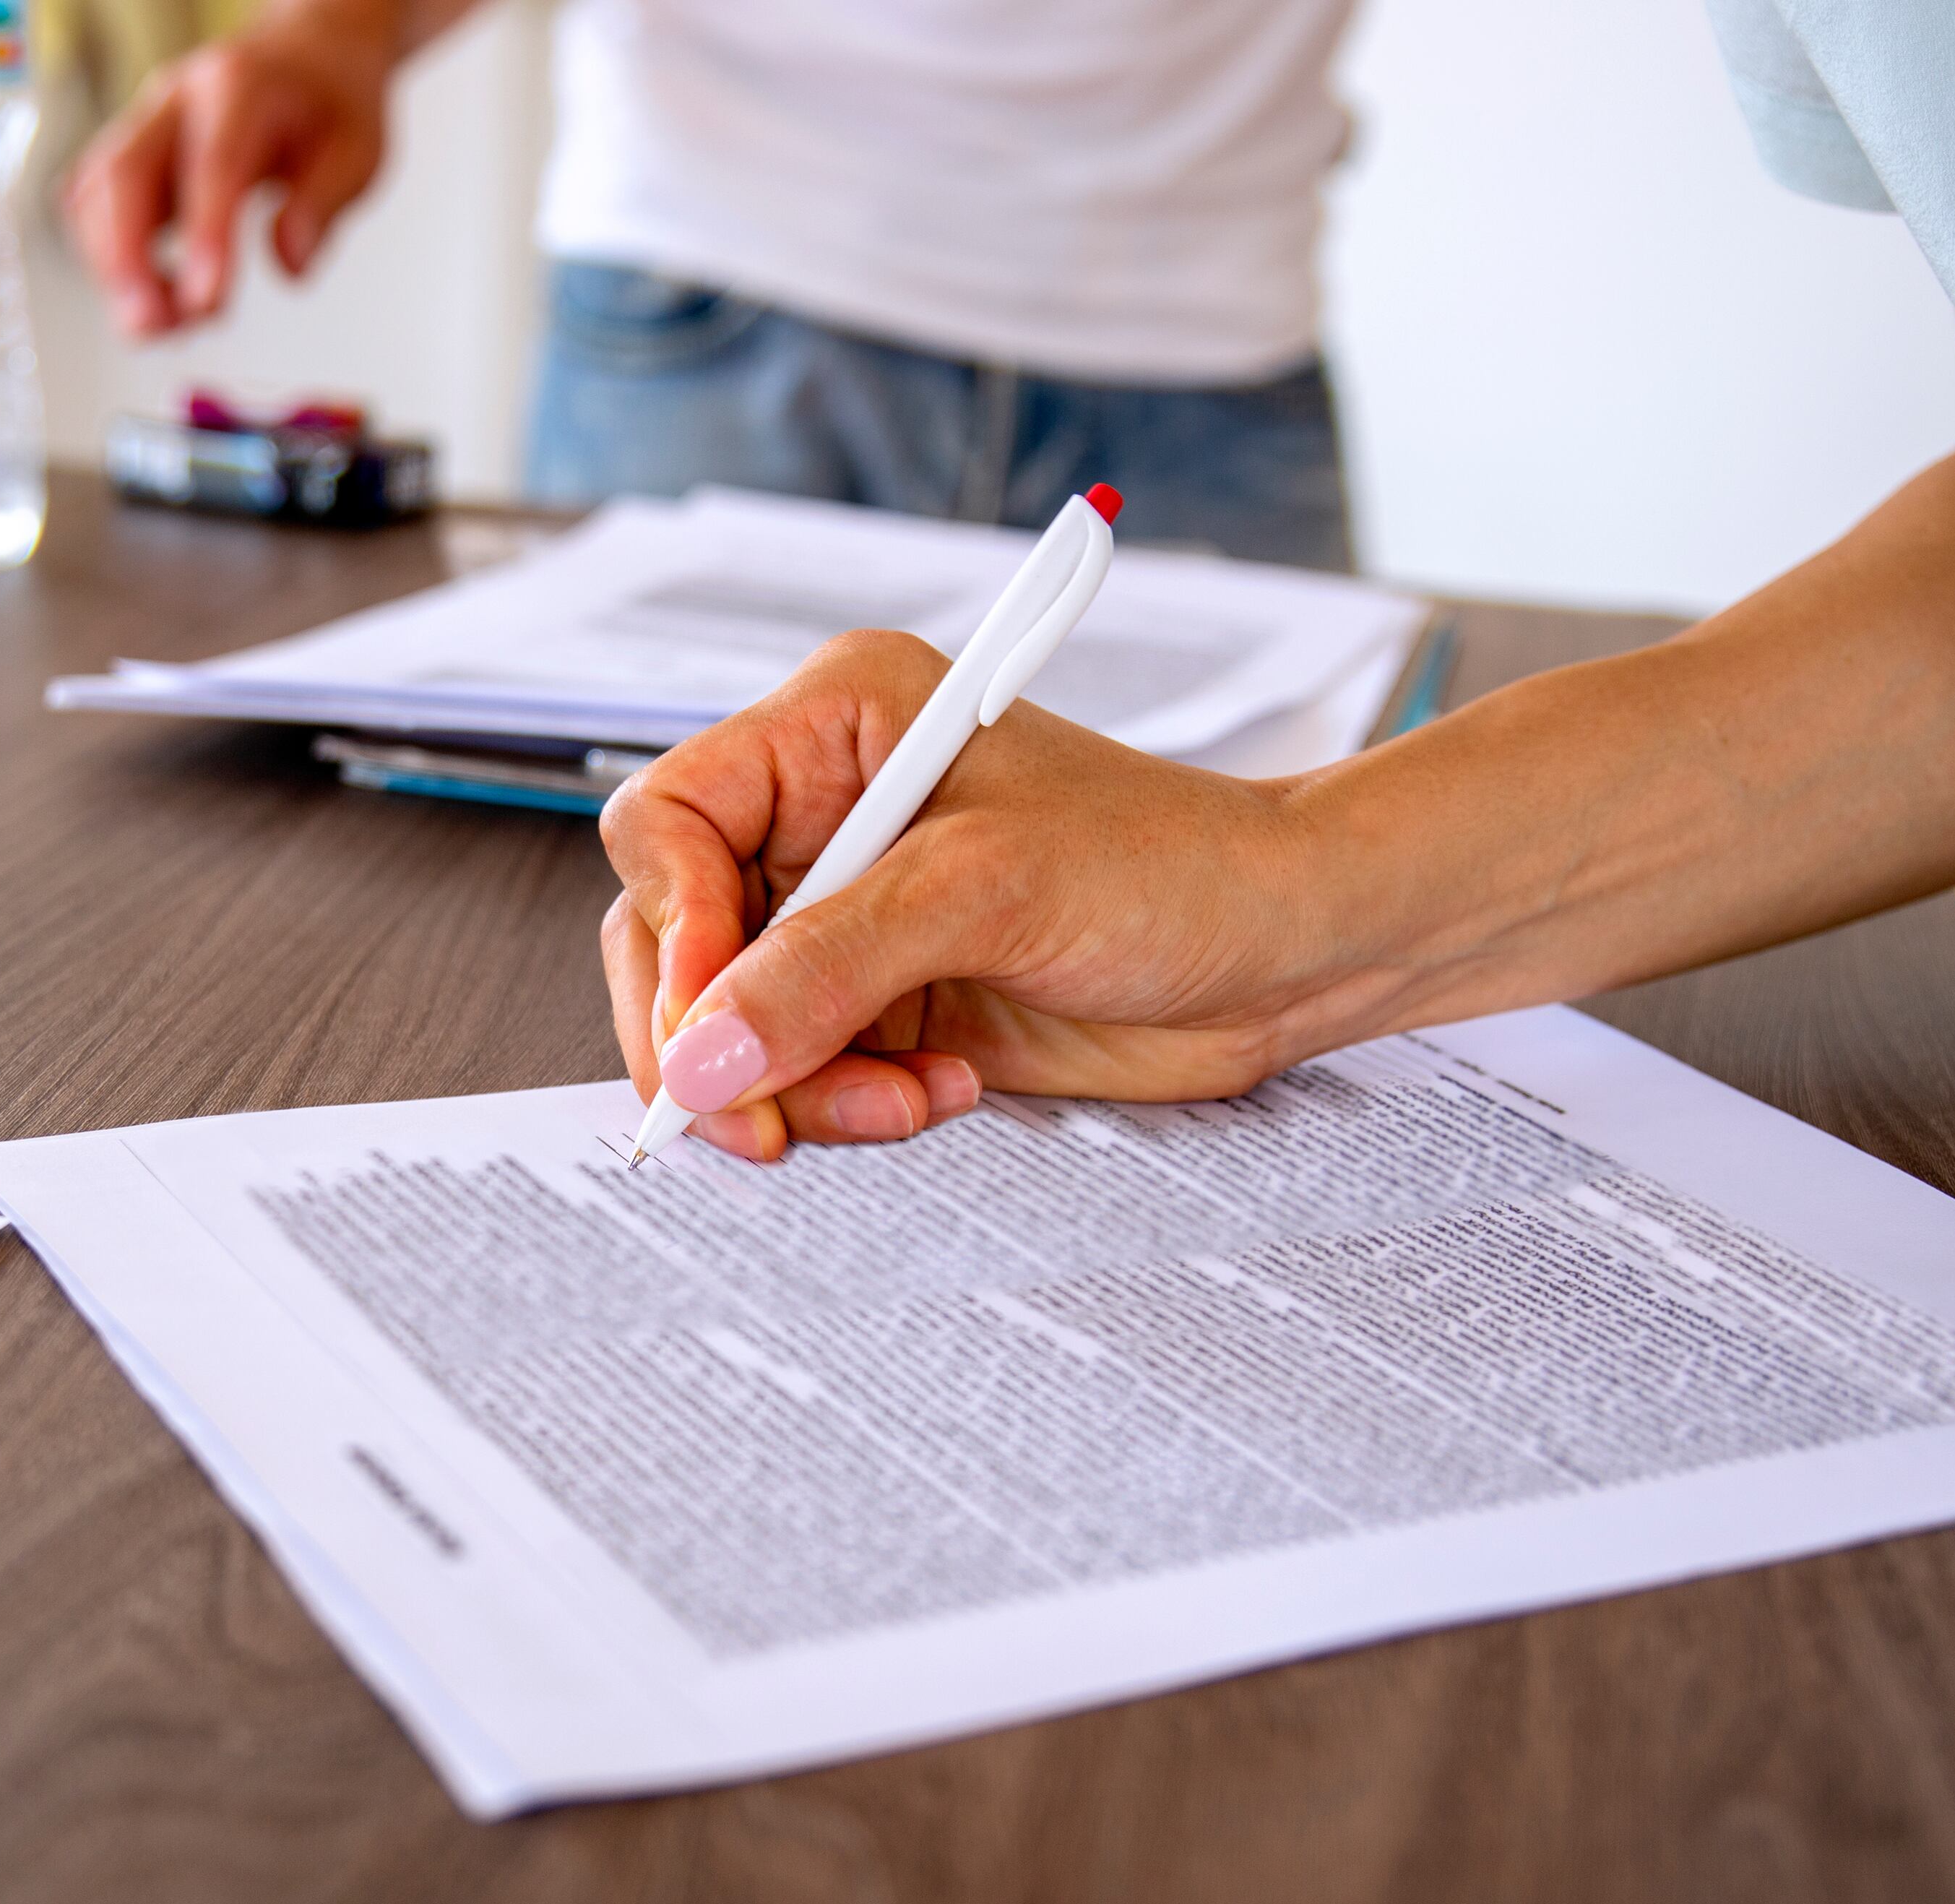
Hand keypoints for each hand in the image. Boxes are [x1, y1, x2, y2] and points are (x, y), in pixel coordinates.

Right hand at [64, 0, 395, 337]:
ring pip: (96, 193)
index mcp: (240, 87)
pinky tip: (153, 298)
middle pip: (125, 173)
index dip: (204, 235)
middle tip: (151, 328)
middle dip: (126, 259)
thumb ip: (323, 206)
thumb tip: (290, 265)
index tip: (208, 302)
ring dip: (114, 269)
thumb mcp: (359, 151)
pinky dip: (108, 260)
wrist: (304, 58)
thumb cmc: (329, 105)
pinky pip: (93, 207)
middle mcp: (176, 100)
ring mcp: (143, 126)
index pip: (213, 163)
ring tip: (164, 326)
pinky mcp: (128, 156)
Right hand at [598, 631, 1411, 1163]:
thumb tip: (702, 1058)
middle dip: (713, 1040)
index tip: (709, 1022)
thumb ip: (832, 968)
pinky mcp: (880, 1003)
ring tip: (905, 1102)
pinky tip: (936, 1093)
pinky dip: (846, 1107)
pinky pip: (796, 1075)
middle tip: (758, 1123)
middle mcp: (822, 817)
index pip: (668, 824)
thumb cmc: (1172, 867)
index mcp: (833, 728)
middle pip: (675, 940)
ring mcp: (846, 918)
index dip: (673, 927)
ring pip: (727, 1027)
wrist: (1286, 951)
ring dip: (797, 1089)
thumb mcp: (990, 892)